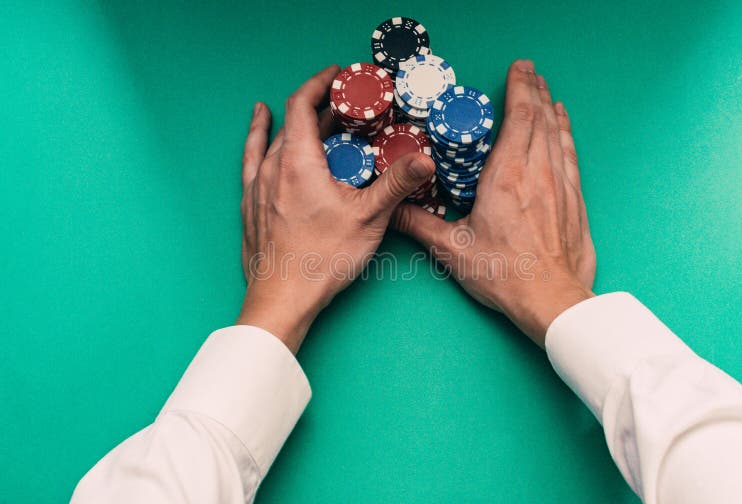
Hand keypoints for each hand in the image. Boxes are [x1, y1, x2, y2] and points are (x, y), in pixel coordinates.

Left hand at [237, 64, 434, 352]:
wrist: (282, 299)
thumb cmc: (320, 261)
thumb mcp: (368, 218)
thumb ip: (396, 183)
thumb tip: (425, 159)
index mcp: (297, 162)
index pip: (302, 103)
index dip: (321, 83)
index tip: (338, 75)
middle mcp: (271, 167)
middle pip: (293, 121)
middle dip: (320, 106)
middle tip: (346, 104)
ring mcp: (256, 185)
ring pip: (274, 139)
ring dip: (297, 123)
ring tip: (313, 111)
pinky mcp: (251, 203)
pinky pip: (253, 158)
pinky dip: (259, 137)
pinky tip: (260, 128)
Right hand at [393, 60, 595, 346]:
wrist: (552, 300)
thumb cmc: (505, 275)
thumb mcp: (453, 249)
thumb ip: (420, 225)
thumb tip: (394, 211)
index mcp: (506, 178)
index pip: (518, 118)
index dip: (519, 89)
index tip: (519, 69)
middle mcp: (537, 173)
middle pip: (540, 119)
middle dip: (534, 90)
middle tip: (530, 71)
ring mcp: (560, 186)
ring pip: (557, 134)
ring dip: (551, 108)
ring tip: (545, 90)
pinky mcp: (574, 201)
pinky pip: (570, 156)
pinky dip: (566, 134)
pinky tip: (564, 126)